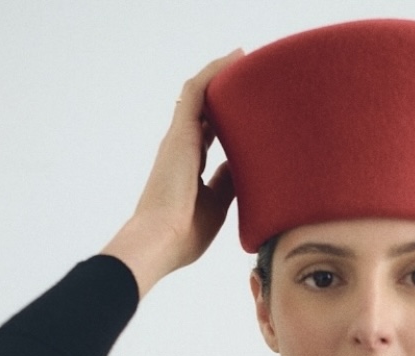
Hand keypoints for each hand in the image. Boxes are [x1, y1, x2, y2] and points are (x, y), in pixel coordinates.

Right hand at [101, 50, 242, 295]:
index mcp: (189, 166)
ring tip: (245, 59)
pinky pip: (197, 91)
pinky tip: (235, 58)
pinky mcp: (180, 132)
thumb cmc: (185, 233)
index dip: (228, 123)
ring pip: (201, 95)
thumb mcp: (217, 206)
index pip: (210, 136)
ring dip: (221, 76)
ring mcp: (179, 138)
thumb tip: (251, 169)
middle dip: (227, 96)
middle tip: (254, 80)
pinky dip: (214, 72)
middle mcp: (182, 147)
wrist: (161, 239)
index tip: (251, 115)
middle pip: (205, 112)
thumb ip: (228, 184)